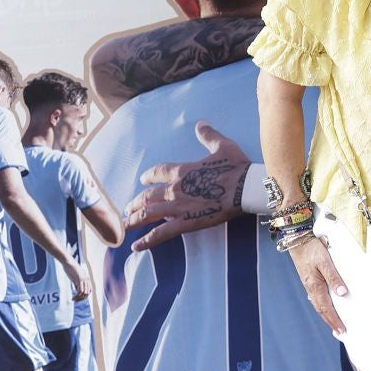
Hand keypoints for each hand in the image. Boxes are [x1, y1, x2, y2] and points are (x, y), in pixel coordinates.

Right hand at [61, 258, 90, 302]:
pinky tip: (73, 297)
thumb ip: (77, 283)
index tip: (78, 298)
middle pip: (88, 293)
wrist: (68, 262)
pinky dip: (77, 296)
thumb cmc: (70, 269)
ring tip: (73, 299)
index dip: (85, 296)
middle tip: (75, 300)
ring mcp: (84, 279)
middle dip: (82, 298)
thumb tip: (77, 289)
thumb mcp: (75, 277)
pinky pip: (80, 291)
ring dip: (79, 298)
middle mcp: (87, 279)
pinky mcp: (80, 279)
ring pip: (84, 293)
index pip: (89, 290)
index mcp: (87, 279)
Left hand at [124, 121, 251, 248]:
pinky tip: (135, 247)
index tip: (143, 180)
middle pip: (146, 196)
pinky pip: (161, 234)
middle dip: (135, 203)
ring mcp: (178, 206)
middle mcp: (174, 188)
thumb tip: (201, 123)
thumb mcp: (223, 146)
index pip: (157, 172)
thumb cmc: (237, 167)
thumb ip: (209, 135)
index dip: (148, 176)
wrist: (246, 187)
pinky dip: (146, 241)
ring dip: (133, 220)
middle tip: (127, 209)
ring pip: (148, 214)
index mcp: (182, 170)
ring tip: (124, 226)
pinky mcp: (186, 222)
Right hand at [286, 234, 347, 335]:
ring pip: (319, 305)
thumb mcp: (325, 262)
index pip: (326, 308)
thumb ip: (334, 277)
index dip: (334, 320)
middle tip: (340, 332)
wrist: (298, 240)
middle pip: (322, 310)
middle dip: (331, 322)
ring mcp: (309, 285)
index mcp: (315, 286)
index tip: (342, 330)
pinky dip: (323, 306)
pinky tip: (327, 307)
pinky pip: (317, 298)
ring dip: (327, 315)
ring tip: (335, 323)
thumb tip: (343, 293)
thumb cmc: (312, 249)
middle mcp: (311, 288)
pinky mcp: (310, 280)